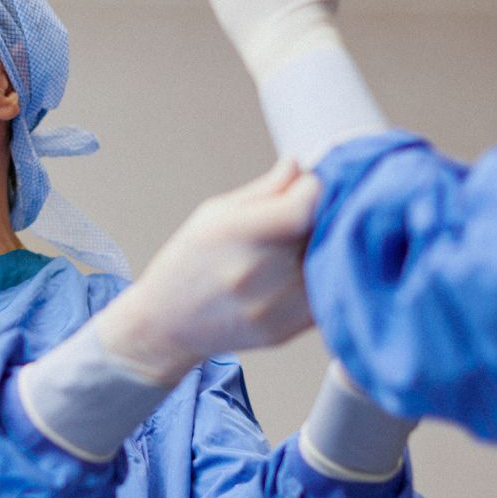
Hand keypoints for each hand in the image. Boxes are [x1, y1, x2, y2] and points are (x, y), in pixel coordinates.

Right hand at [95, 160, 320, 384]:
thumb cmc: (188, 262)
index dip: (314, 188)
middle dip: (322, 214)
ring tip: (299, 242)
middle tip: (307, 210)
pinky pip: (324, 292)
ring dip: (325, 246)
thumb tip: (302, 167)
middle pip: (322, 231)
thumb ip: (265, 190)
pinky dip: (320, 276)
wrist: (167, 325)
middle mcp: (255, 273)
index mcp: (234, 235)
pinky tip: (297, 270)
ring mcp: (273, 307)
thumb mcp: (214, 214)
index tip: (307, 185)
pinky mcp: (287, 330)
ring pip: (329, 263)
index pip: (304, 205)